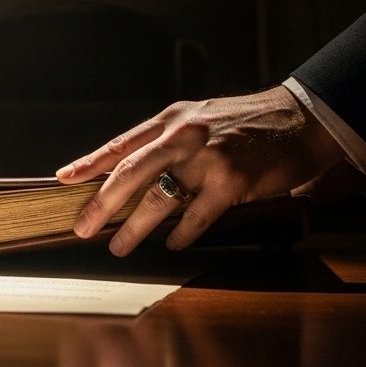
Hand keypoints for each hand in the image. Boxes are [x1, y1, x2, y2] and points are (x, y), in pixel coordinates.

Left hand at [56, 86, 344, 254]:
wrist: (302, 119)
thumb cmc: (248, 124)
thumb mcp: (200, 119)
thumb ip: (168, 140)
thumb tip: (131, 170)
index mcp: (171, 119)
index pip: (121, 144)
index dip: (89, 163)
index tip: (63, 180)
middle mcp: (183, 135)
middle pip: (129, 173)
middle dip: (101, 204)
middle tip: (83, 228)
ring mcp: (207, 157)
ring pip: (158, 198)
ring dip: (135, 228)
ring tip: (119, 247)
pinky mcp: (232, 180)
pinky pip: (196, 214)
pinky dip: (181, 233)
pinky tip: (172, 245)